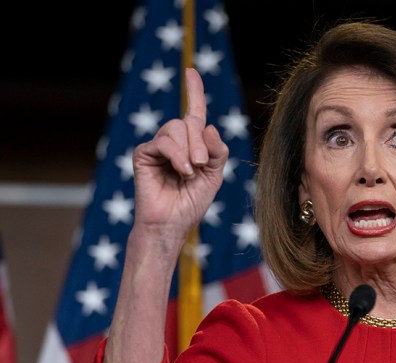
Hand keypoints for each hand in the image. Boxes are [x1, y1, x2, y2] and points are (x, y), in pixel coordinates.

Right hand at [131, 68, 228, 242]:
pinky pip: (163, 142)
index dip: (194, 91)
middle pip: (189, 121)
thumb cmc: (192, 202)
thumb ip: (217, 150)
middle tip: (201, 165)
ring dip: (189, 150)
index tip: (191, 71)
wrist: (173, 224)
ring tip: (189, 171)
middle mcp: (174, 142)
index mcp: (192, 145)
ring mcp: (157, 146)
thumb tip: (208, 126)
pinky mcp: (143, 154)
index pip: (194, 112)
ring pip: (176, 127)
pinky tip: (181, 171)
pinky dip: (176, 155)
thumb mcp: (215, 175)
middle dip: (200, 142)